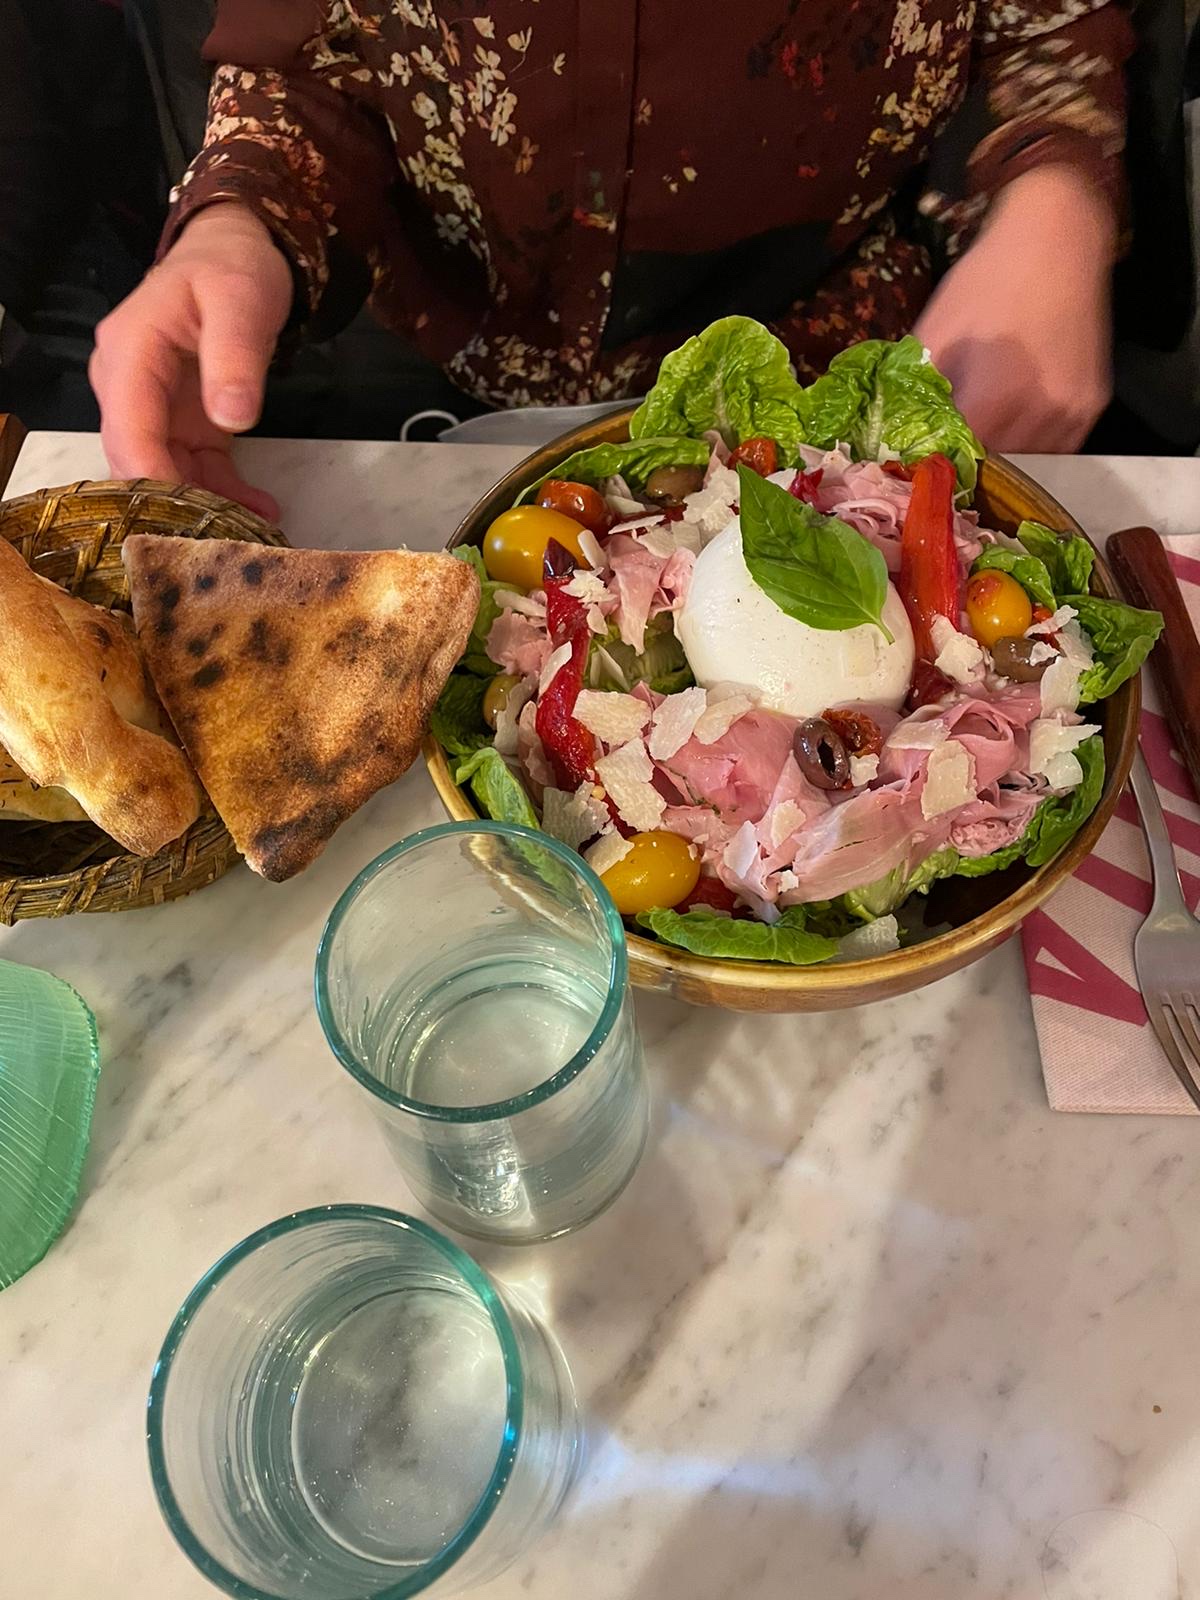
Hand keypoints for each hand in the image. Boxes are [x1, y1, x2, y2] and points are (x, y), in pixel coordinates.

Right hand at [90, 203, 292, 519]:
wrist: (236, 250)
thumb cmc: (232, 267)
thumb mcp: (242, 302)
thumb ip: (235, 359)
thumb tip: (232, 417)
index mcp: (130, 354)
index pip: (128, 431)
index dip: (153, 481)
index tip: (186, 522)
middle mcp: (129, 385)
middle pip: (139, 460)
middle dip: (176, 505)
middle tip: (224, 541)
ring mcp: (153, 406)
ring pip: (167, 472)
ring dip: (205, 506)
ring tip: (253, 533)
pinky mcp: (182, 420)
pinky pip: (195, 466)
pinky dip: (225, 492)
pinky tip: (262, 510)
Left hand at [914, 166, 1115, 453]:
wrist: (1058, 235)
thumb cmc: (988, 277)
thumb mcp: (936, 333)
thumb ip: (918, 391)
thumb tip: (895, 434)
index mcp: (997, 397)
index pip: (960, 463)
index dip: (937, 467)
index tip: (918, 467)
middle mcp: (1042, 411)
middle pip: (996, 469)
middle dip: (968, 467)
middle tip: (945, 458)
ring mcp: (1074, 411)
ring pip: (1030, 464)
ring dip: (1002, 461)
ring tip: (977, 444)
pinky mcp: (1093, 404)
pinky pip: (1058, 447)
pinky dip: (1032, 446)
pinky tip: (1011, 427)